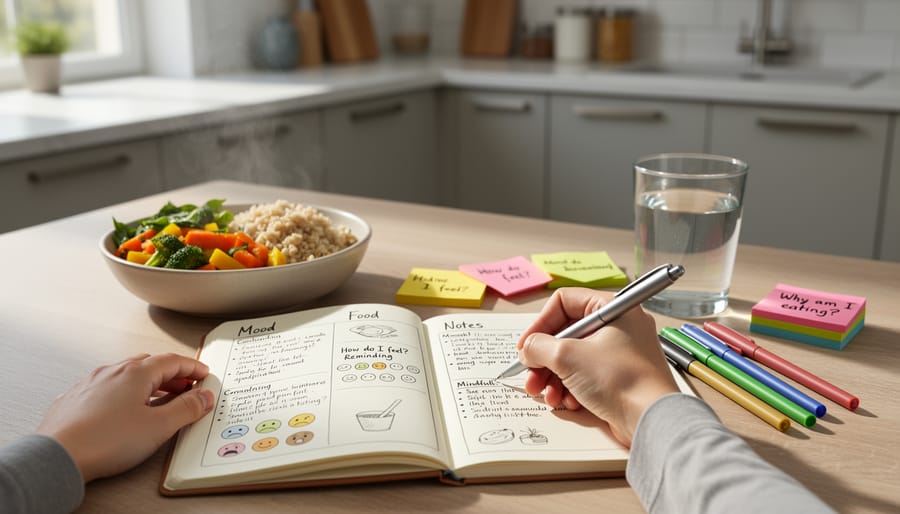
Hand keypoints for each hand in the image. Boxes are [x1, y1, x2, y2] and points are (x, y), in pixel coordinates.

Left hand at [36, 353, 213, 481]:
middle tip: (186, 388)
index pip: (173, 361)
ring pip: (127, 375)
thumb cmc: (103, 441)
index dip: (192, 367)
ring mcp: (91, 384)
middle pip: (150, 364)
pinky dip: (124, 393)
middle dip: (172, 375)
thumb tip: (204, 396)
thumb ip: (187, 409)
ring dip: (148, 383)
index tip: (203, 374)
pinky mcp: (76, 399)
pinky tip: (124, 410)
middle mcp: (112, 372)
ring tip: (158, 400)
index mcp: (136, 373)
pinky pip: (107, 388)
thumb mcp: (159, 427)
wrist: (57, 457)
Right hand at [516, 288, 677, 446]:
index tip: (526, 346)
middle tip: (531, 376)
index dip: (540, 324)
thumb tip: (528, 349)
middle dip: (543, 358)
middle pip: (566, 334)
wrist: (651, 420)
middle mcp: (618, 327)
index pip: (565, 303)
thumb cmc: (621, 380)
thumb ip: (539, 347)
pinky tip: (569, 402)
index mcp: (612, 309)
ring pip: (573, 358)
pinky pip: (585, 376)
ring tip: (546, 395)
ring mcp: (618, 354)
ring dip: (553, 377)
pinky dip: (571, 388)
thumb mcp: (567, 356)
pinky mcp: (618, 378)